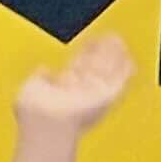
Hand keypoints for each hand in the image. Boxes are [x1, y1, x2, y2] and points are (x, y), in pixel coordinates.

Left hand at [14, 33, 131, 136]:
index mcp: (63, 90)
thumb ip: (39, 77)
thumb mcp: (30, 87)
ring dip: (115, 56)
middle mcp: (82, 92)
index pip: (78, 68)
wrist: (49, 124)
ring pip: (109, 71)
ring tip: (119, 40)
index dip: (85, 54)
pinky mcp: (110, 96)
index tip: (90, 41)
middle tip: (110, 37)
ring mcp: (97, 94)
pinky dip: (126, 70)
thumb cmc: (35, 111)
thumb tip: (45, 68)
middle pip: (96, 67)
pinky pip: (121, 80)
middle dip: (103, 52)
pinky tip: (129, 59)